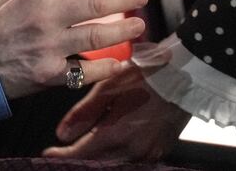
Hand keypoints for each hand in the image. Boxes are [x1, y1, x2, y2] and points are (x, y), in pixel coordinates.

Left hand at [44, 62, 191, 159]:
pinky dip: (116, 156)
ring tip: (85, 145)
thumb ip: (83, 114)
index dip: (61, 155)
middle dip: (78, 159)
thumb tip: (61, 135)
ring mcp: (149, 154)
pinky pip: (131, 161)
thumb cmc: (147, 74)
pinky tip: (110, 143)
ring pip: (114, 164)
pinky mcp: (160, 152)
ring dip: (96, 158)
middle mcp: (134, 151)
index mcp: (118, 134)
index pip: (81, 155)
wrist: (186, 74)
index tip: (49, 152)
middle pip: (96, 164)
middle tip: (64, 150)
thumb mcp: (108, 87)